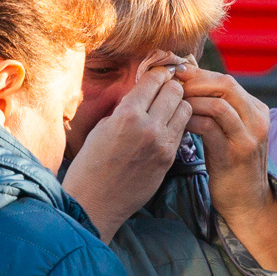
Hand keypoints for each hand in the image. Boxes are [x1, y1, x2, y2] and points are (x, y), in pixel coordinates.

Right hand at [62, 54, 189, 241]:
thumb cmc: (91, 163)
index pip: (155, 79)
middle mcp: (149, 127)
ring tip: (165, 110)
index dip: (157, 73)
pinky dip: (176, 124)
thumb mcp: (103, 126)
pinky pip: (182, 131)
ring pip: (185, 109)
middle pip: (176, 91)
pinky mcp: (169, 159)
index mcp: (127, 114)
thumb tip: (144, 93)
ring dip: (177, 105)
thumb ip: (127, 108)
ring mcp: (162, 144)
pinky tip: (164, 128)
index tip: (156, 74)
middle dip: (170, 87)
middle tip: (162, 91)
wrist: (95, 202)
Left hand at [175, 65, 276, 272]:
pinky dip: (190, 120)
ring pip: (218, 104)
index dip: (198, 75)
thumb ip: (214, 106)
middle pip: (225, 84)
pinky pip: (209, 127)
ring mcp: (249, 136)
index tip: (174, 75)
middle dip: (194, 82)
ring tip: (171, 104)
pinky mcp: (235, 153)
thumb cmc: (230, 165)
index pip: (226, 80)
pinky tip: (177, 123)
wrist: (247, 203)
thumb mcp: (227, 131)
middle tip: (170, 86)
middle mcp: (257, 119)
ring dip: (190, 101)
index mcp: (256, 109)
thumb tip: (189, 74)